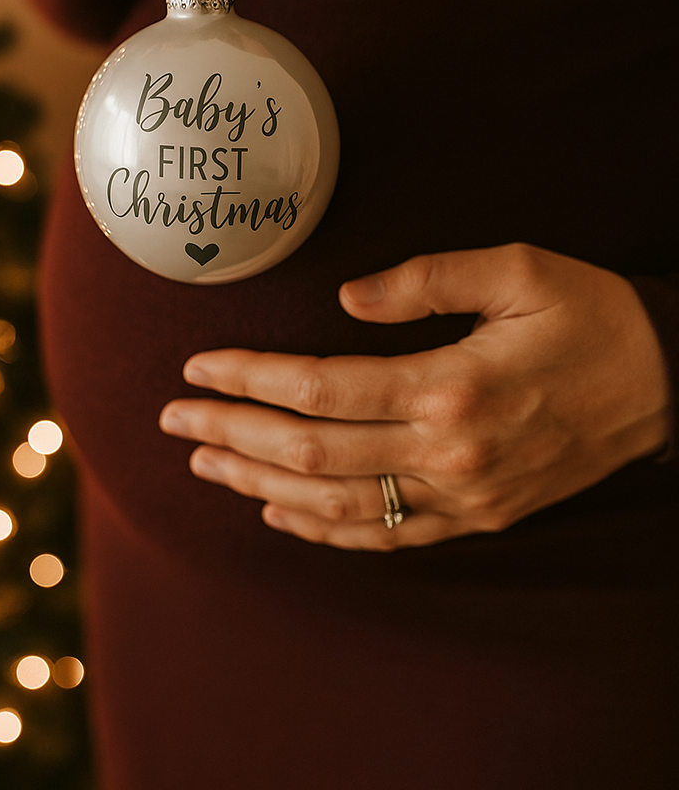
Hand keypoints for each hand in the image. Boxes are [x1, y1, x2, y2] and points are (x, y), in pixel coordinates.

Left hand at [160, 244, 669, 549]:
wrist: (666, 381)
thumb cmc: (589, 314)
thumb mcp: (516, 268)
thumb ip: (425, 278)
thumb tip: (346, 296)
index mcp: (451, 385)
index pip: (320, 387)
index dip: (249, 377)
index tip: (197, 366)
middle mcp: (449, 453)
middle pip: (312, 453)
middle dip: (232, 433)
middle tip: (175, 417)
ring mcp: (462, 495)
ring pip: (337, 505)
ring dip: (261, 484)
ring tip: (205, 461)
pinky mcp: (478, 516)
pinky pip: (388, 536)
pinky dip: (324, 530)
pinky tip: (280, 513)